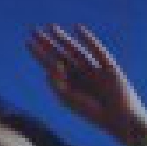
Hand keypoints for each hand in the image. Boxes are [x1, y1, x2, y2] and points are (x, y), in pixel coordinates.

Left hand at [27, 24, 146, 145]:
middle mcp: (80, 75)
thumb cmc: (92, 112)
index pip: (51, 66)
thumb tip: (51, 63)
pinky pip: (97, 49)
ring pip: (76, 50)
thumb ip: (56, 82)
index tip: (28, 42)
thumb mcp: (67, 98)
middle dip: (48, 43)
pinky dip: (88, 39)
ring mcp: (94, 69)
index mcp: (70, 85)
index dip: (39, 54)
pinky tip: (78, 29)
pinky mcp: (108, 66)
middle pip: (61, 55)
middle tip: (34, 30)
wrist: (118, 118)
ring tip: (51, 27)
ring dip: (64, 39)